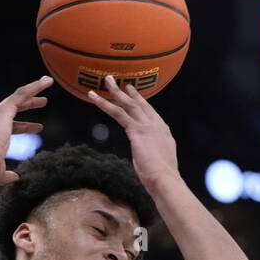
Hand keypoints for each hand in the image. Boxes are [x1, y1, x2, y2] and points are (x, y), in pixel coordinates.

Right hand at [0, 76, 51, 184]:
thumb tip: (15, 178)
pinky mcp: (5, 108)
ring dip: (34, 90)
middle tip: (43, 102)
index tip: (38, 128)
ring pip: (20, 96)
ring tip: (48, 83)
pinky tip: (46, 82)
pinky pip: (22, 93)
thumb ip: (7, 175)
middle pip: (14, 107)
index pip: (10, 124)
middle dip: (30, 104)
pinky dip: (35, 86)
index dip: (25, 126)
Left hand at [87, 74, 178, 189]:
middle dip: (129, 92)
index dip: (141, 101)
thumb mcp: (158, 161)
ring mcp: (147, 126)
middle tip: (120, 81)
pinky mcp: (136, 130)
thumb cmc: (162, 178)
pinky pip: (117, 113)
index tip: (133, 92)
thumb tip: (145, 156)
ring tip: (106, 80)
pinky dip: (104, 104)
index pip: (150, 112)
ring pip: (128, 104)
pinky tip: (93, 97)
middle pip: (140, 104)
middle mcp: (156, 125)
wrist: (165, 179)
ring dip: (116, 91)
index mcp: (163, 131)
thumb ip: (151, 153)